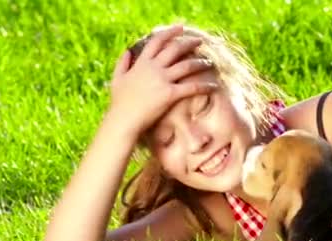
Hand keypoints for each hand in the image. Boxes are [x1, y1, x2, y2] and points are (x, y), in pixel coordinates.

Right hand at [107, 24, 217, 139]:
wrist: (123, 120)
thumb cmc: (119, 103)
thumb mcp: (117, 79)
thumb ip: (122, 63)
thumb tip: (128, 51)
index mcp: (141, 63)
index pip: (157, 41)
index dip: (170, 32)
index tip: (180, 28)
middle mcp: (153, 68)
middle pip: (175, 49)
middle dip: (189, 43)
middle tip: (200, 41)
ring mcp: (162, 80)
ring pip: (187, 66)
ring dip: (200, 62)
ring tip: (209, 62)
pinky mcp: (170, 94)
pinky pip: (191, 87)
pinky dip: (204, 85)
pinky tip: (213, 86)